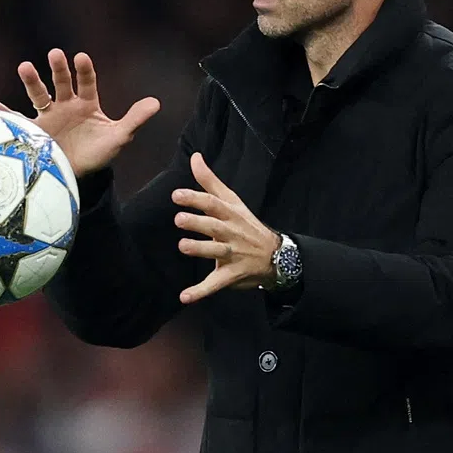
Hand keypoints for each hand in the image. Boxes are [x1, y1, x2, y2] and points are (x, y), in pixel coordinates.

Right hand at [0, 49, 159, 177]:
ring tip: (25, 66)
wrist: (77, 175)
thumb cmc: (98, 153)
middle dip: (58, 69)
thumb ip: (134, 119)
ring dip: (32, 81)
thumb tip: (157, 102)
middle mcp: (65, 106)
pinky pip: (17, 121)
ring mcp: (48, 117)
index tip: (81, 57)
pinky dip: (4, 114)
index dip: (84, 70)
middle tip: (55, 54)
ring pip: (38, 95)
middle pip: (61, 83)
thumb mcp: (117, 137)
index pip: (86, 82)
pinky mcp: (33, 133)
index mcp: (86, 104)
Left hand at [173, 152, 280, 303]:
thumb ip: (210, 180)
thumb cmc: (246, 224)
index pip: (213, 203)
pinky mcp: (231, 274)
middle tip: (178, 219)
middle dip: (197, 223)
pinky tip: (184, 297)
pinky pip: (215, 284)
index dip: (196, 199)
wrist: (276, 254)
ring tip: (182, 246)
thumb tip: (194, 156)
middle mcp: (231, 233)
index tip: (176, 195)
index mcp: (230, 214)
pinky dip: (200, 292)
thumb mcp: (232, 200)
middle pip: (214, 226)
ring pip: (216, 252)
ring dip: (200, 250)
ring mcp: (232, 254)